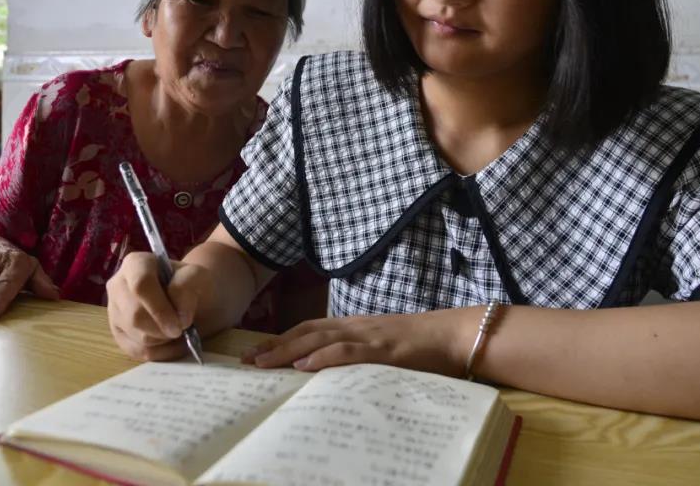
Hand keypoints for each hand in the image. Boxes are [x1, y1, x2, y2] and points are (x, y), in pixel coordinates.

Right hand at [106, 251, 212, 360]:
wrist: (190, 300)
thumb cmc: (191, 285)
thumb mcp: (198, 277)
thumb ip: (188, 287)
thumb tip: (179, 315)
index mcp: (135, 264)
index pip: (140, 285)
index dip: (160, 309)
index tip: (181, 324)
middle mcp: (117, 285)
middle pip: (135, 315)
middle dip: (163, 329)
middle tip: (181, 329)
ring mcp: (114, 311)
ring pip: (136, 336)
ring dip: (164, 340)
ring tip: (176, 330)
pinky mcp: (118, 334)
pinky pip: (137, 351)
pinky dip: (160, 352)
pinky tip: (171, 343)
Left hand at [241, 308, 477, 377]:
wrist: (453, 335)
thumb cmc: (420, 346)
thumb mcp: (382, 349)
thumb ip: (358, 355)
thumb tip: (331, 373)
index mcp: (354, 327)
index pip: (310, 329)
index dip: (281, 339)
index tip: (255, 351)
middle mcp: (355, 326)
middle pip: (306, 332)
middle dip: (274, 345)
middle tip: (246, 360)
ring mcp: (368, 336)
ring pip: (319, 339)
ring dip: (288, 350)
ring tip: (263, 363)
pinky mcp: (382, 350)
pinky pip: (347, 352)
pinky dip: (323, 358)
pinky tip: (304, 366)